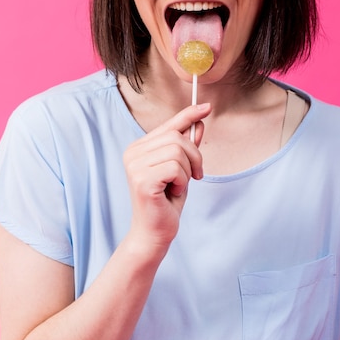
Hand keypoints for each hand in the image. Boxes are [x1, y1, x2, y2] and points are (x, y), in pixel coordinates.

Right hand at [123, 103, 210, 254]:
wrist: (154, 232)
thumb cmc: (166, 201)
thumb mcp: (181, 169)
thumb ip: (187, 147)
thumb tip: (199, 123)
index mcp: (139, 148)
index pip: (168, 125)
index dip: (188, 115)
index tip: (206, 107)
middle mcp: (133, 153)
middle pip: (177, 138)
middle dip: (194, 157)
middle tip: (193, 176)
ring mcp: (135, 165)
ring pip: (178, 152)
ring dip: (187, 172)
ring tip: (177, 186)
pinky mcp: (142, 179)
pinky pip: (176, 168)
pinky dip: (182, 181)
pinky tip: (172, 192)